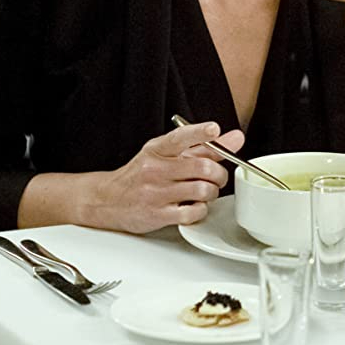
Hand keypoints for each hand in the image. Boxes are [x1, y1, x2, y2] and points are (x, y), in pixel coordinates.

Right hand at [91, 121, 244, 233]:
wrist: (108, 199)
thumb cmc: (141, 174)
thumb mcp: (165, 153)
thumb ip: (201, 146)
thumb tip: (234, 138)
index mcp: (157, 150)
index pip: (180, 137)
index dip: (199, 132)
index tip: (214, 129)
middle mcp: (156, 169)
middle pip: (201, 167)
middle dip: (218, 173)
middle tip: (217, 176)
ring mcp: (156, 192)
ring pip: (202, 189)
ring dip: (212, 192)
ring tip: (206, 191)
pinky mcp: (157, 215)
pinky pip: (192, 212)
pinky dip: (201, 209)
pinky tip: (195, 205)